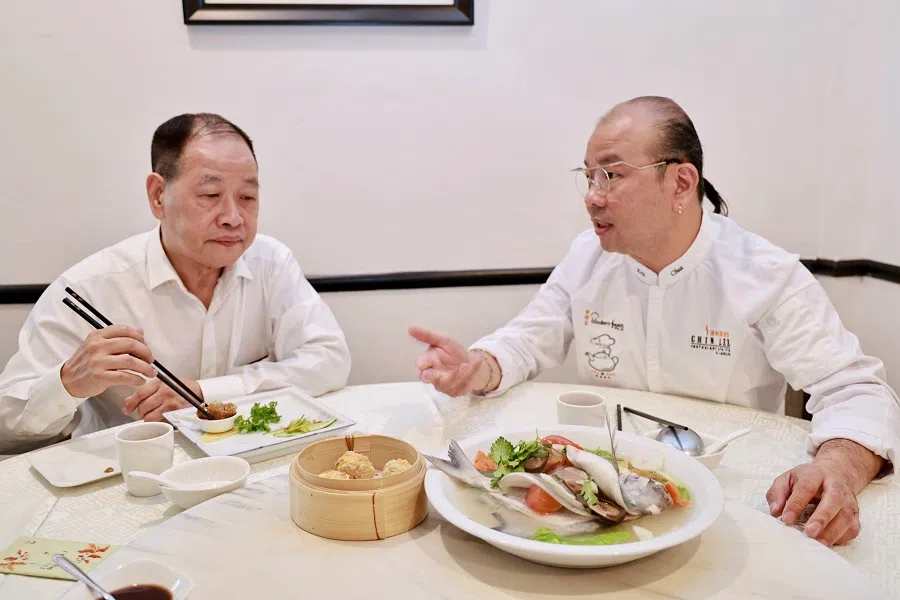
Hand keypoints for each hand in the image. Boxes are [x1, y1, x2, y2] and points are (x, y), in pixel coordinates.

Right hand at [61, 325, 154, 397]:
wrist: (67, 380)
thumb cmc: (86, 363)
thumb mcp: (98, 345)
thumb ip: (117, 337)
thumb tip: (141, 331)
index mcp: (98, 336)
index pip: (125, 330)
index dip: (140, 338)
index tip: (146, 347)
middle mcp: (97, 346)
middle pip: (131, 344)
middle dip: (146, 352)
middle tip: (151, 360)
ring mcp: (98, 361)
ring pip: (130, 360)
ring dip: (145, 367)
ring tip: (151, 373)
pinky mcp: (99, 376)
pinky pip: (124, 376)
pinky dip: (136, 379)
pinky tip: (141, 381)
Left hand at [122, 377, 202, 421]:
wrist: (199, 393)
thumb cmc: (180, 388)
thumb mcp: (163, 384)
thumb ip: (146, 391)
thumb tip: (127, 402)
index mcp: (160, 382)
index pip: (139, 393)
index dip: (130, 403)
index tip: (126, 409)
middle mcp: (165, 392)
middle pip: (143, 407)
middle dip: (141, 412)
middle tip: (145, 411)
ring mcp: (171, 404)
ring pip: (149, 417)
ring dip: (148, 418)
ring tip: (153, 415)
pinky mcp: (175, 414)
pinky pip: (159, 422)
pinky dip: (157, 422)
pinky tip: (161, 418)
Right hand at [409, 326, 488, 396]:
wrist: (471, 362)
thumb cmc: (453, 351)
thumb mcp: (443, 340)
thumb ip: (427, 335)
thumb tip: (410, 327)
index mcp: (428, 361)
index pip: (420, 363)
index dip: (422, 364)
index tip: (423, 365)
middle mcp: (432, 374)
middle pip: (428, 378)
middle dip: (432, 377)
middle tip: (437, 374)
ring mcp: (441, 384)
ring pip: (445, 384)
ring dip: (457, 374)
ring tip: (466, 365)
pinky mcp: (452, 391)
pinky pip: (457, 388)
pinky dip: (466, 377)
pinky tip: (470, 369)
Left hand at [766, 439, 881, 545]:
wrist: (836, 473)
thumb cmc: (808, 479)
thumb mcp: (787, 479)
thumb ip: (777, 493)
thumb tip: (775, 512)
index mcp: (816, 475)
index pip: (806, 487)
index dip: (796, 504)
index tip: (786, 519)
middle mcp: (836, 487)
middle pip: (833, 500)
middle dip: (822, 517)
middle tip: (810, 532)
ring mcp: (848, 501)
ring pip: (846, 516)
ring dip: (833, 532)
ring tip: (818, 542)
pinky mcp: (855, 516)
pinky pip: (852, 529)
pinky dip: (841, 537)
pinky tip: (828, 542)